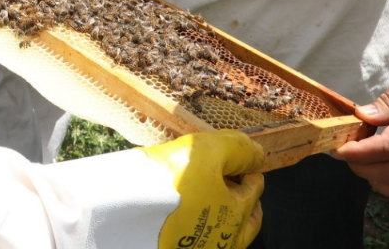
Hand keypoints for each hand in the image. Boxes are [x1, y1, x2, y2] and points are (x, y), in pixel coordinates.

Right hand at [141, 130, 264, 248]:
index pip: (255, 187)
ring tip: (220, 204)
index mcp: (238, 212)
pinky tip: (194, 218)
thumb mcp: (208, 150)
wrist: (130, 211)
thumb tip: (258, 154)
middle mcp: (226, 238)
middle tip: (242, 187)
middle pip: (248, 219)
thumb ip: (238, 149)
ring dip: (229, 218)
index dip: (250, 169)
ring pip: (228, 235)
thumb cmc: (172, 181)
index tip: (245, 160)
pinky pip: (201, 239)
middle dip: (248, 201)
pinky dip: (205, 228)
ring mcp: (203, 248)